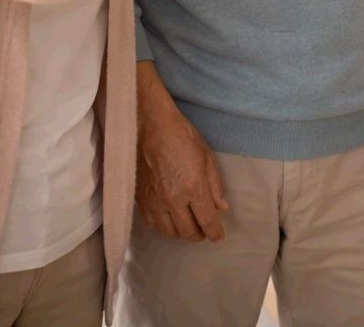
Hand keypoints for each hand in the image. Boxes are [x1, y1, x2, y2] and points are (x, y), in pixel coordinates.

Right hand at [135, 61, 228, 241]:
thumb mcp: (207, 157)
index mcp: (193, 188)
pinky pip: (152, 223)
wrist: (151, 126)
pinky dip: (163, 227)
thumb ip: (215, 185)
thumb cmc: (183, 136)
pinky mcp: (140, 198)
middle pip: (187, 231)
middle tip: (204, 232)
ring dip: (181, 233)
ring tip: (188, 227)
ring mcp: (154, 200)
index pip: (207, 221)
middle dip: (199, 235)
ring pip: (168, 231)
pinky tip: (169, 221)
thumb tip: (222, 207)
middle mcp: (173, 199)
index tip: (219, 238)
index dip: (215, 233)